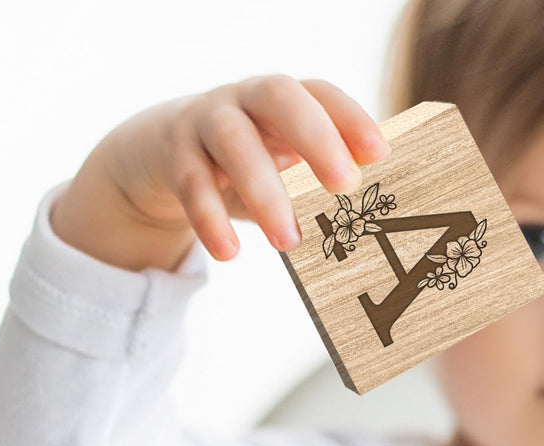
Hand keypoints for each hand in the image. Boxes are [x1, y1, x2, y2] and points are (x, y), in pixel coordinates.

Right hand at [94, 75, 390, 259]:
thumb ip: (319, 186)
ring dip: (265, 192)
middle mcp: (247, 99)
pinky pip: (191, 182)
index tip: (379, 154)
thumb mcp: (285, 167)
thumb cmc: (249, 165)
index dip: (351, 118)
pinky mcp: (174, 153)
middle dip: (316, 138)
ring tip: (288, 242)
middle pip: (280, 99)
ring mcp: (207, 120)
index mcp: (285, 101)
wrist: (164, 154)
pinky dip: (209, 218)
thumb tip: (371, 231)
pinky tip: (228, 252)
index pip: (321, 94)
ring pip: (234, 142)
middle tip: (345, 185)